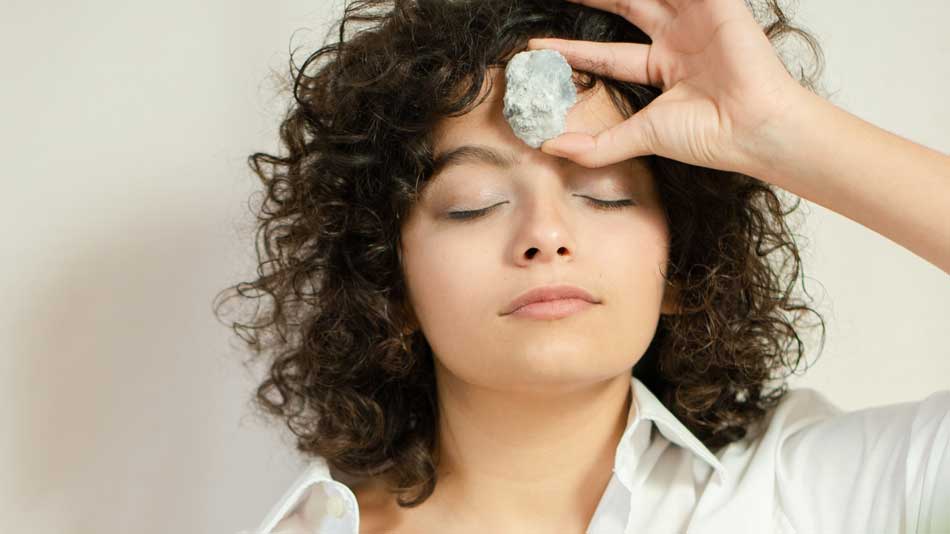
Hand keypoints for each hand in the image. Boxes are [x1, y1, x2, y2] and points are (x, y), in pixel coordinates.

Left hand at [527, 0, 805, 173]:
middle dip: (592, 0)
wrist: (752, 128)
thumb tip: (549, 148)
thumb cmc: (708, 136)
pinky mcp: (717, 6)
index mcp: (661, 69)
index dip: (570, 50)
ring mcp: (695, 21)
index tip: (536, 48)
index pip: (604, 55)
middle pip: (624, 8)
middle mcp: (676, 41)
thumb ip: (595, 146)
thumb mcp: (640, 137)